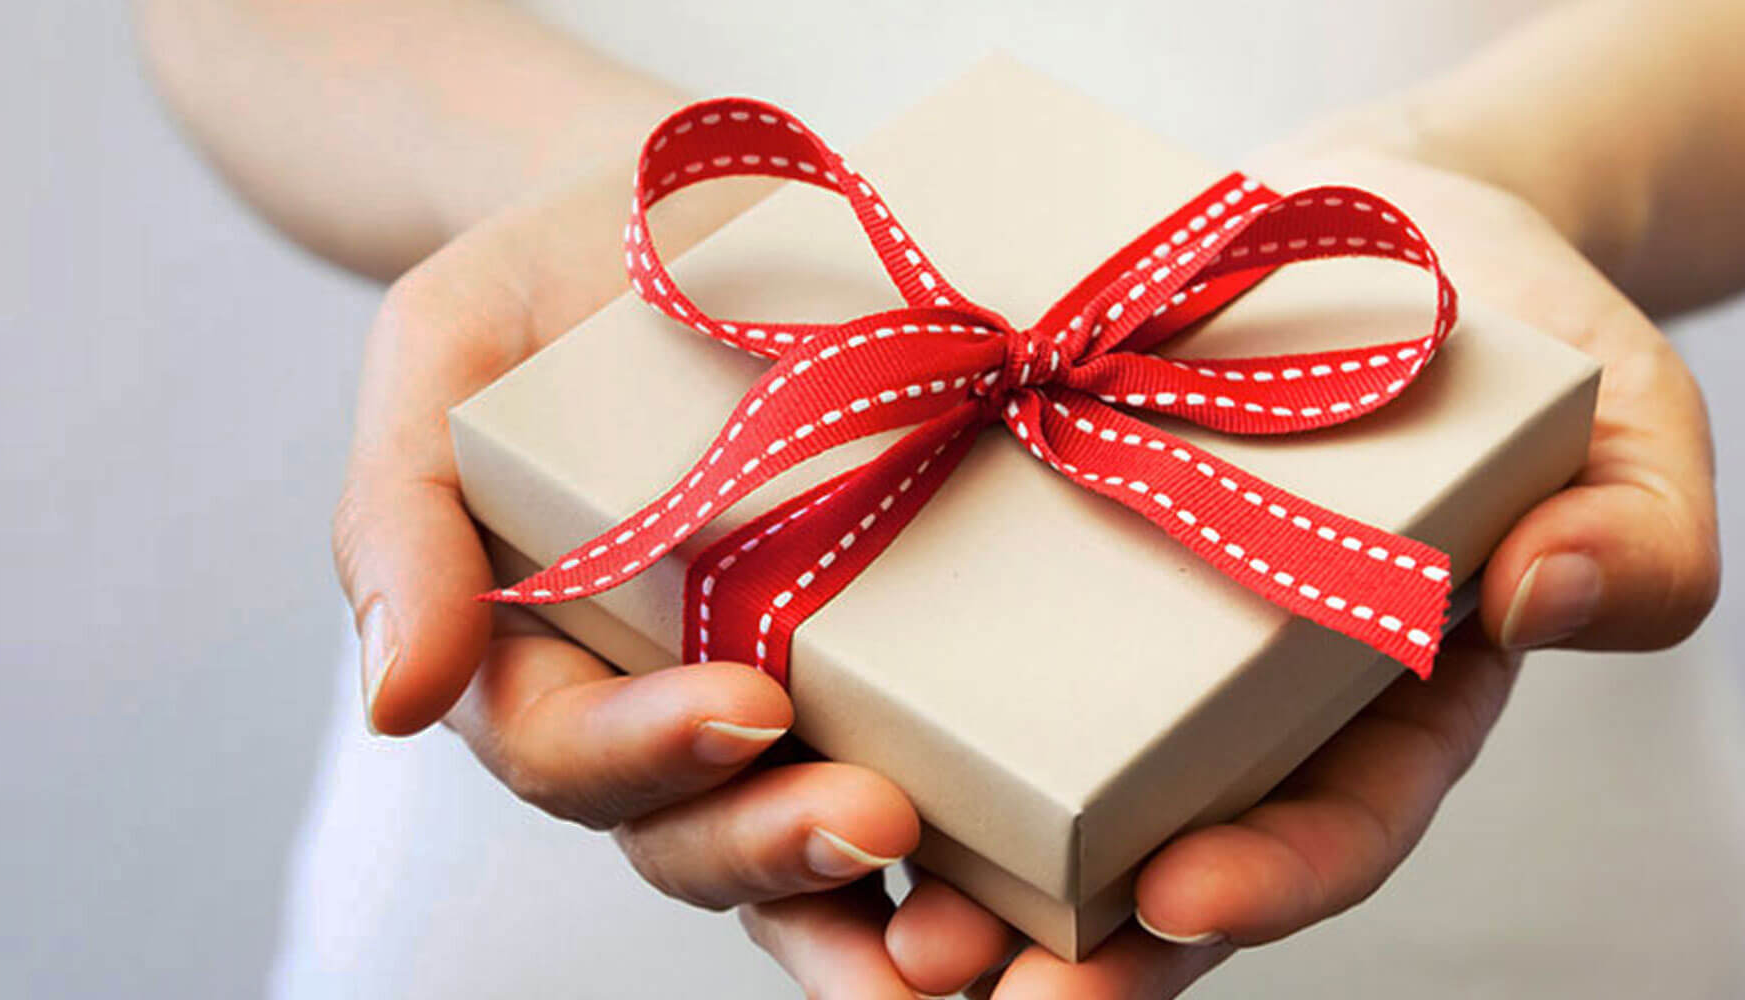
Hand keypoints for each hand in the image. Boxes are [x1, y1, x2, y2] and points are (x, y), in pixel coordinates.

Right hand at [334, 163, 926, 927]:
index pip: (566, 751)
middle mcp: (653, 719)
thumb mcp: (440, 355)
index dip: (647, 752)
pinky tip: (1064, 897)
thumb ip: (398, 519)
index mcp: (530, 661)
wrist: (689, 208)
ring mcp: (778, 714)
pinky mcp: (897, 688)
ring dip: (884, 921)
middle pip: (693, 842)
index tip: (745, 702)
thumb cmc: (544, 283)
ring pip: (809, 870)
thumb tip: (395, 700)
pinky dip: (988, 875)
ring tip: (976, 928)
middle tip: (876, 820)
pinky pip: (937, 810)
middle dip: (776, 851)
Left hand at [739, 139, 1719, 996]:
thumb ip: (1628, 533)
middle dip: (1057, 947)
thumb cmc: (1500, 334)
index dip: (1264, 879)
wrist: (1345, 230)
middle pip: (1138, 879)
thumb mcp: (1614, 426)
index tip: (1181, 897)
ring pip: (1008, 811)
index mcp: (1370, 719)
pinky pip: (917, 674)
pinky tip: (769, 750)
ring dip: (928, 880)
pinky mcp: (987, 574)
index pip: (1325, 836)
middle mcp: (1216, 721)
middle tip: (962, 976)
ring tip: (862, 922)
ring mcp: (1096, 657)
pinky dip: (851, 726)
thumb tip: (1559, 589)